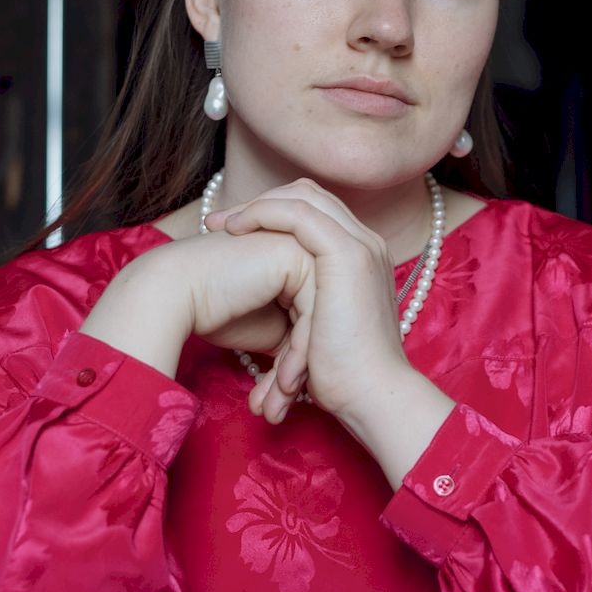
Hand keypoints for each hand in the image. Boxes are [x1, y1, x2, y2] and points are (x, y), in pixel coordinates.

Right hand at [80, 229, 315, 416]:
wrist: (175, 294)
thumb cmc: (211, 310)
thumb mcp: (267, 329)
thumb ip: (295, 336)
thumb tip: (314, 367)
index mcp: (298, 264)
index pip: (311, 322)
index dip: (295, 366)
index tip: (275, 400)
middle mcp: (304, 252)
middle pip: (318, 324)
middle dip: (297, 374)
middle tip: (276, 408)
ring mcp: (303, 249)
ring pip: (319, 324)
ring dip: (296, 372)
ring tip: (274, 405)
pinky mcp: (297, 256)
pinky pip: (312, 315)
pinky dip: (298, 357)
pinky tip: (279, 386)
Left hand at [203, 177, 414, 423]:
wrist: (372, 396)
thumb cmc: (344, 376)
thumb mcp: (318, 329)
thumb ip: (302, 307)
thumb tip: (267, 309)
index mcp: (361, 259)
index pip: (315, 212)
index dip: (271, 213)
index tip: (232, 232)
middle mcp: (366, 244)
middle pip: (308, 195)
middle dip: (259, 203)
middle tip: (218, 222)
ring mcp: (360, 246)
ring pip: (302, 197)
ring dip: (256, 206)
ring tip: (221, 225)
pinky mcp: (347, 255)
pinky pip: (298, 214)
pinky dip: (264, 214)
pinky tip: (237, 230)